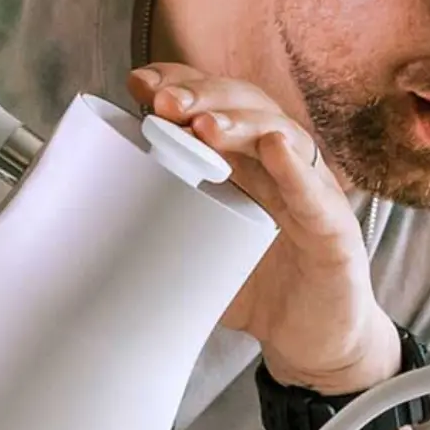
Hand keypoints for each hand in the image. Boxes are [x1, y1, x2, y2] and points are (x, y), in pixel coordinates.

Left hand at [128, 64, 399, 394]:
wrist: (313, 346)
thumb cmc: (263, 295)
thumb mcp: (202, 259)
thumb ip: (161, 241)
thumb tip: (93, 240)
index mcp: (247, 167)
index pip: (216, 107)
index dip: (182, 84)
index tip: (140, 83)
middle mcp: (281, 169)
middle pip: (246, 110)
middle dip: (203, 98)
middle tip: (164, 103)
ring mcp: (311, 196)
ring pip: (282, 138)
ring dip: (241, 124)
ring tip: (204, 126)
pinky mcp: (336, 233)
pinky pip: (317, 196)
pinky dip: (297, 171)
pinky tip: (275, 149)